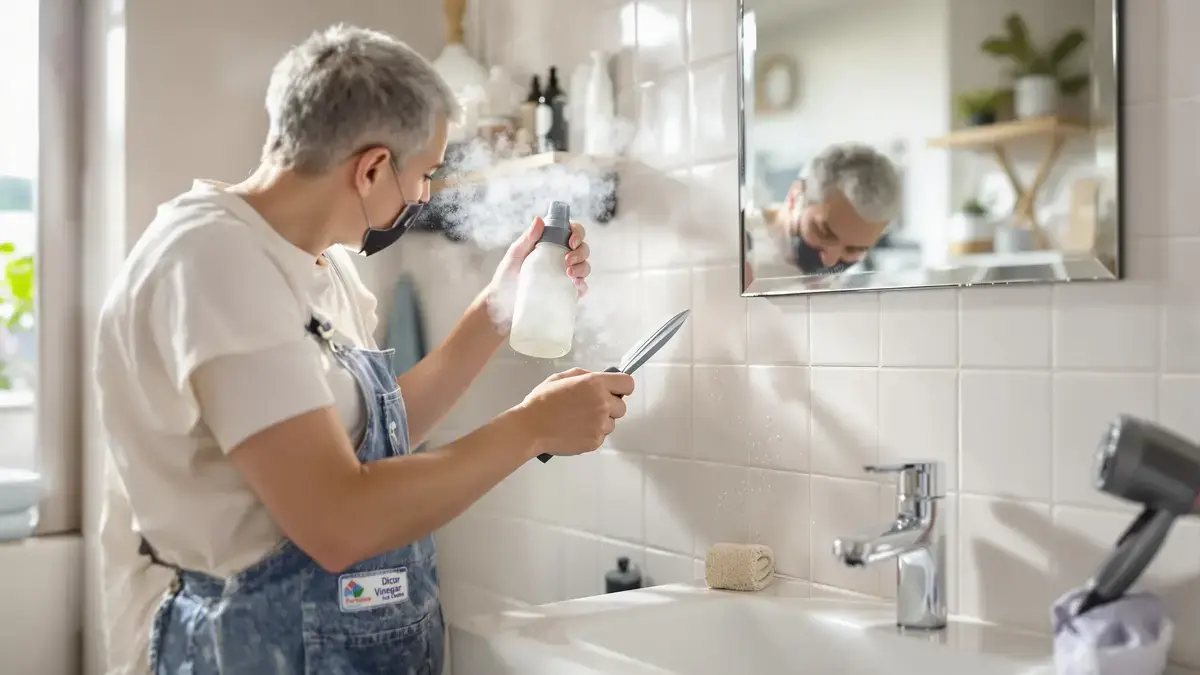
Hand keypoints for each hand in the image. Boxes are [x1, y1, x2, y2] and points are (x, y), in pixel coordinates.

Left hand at [485, 217, 590, 330]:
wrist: (502, 305)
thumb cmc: (506, 277)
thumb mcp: (515, 255)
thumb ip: (527, 238)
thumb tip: (539, 220)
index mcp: (551, 244)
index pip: (572, 232)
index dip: (578, 233)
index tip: (571, 242)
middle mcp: (561, 257)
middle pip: (582, 249)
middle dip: (580, 253)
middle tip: (567, 261)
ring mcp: (565, 275)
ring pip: (585, 266)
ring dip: (582, 268)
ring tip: (569, 274)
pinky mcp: (566, 292)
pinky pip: (581, 287)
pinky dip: (582, 285)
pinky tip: (576, 285)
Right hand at [515, 368, 634, 456]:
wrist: (530, 427)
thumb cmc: (542, 400)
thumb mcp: (561, 378)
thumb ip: (585, 376)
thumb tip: (601, 380)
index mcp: (595, 384)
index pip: (628, 384)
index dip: (621, 388)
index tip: (612, 392)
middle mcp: (602, 403)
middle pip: (622, 406)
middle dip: (609, 407)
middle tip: (589, 408)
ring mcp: (600, 425)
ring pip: (612, 423)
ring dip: (600, 422)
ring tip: (579, 421)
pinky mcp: (595, 442)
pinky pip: (601, 436)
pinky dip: (592, 434)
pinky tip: (576, 431)